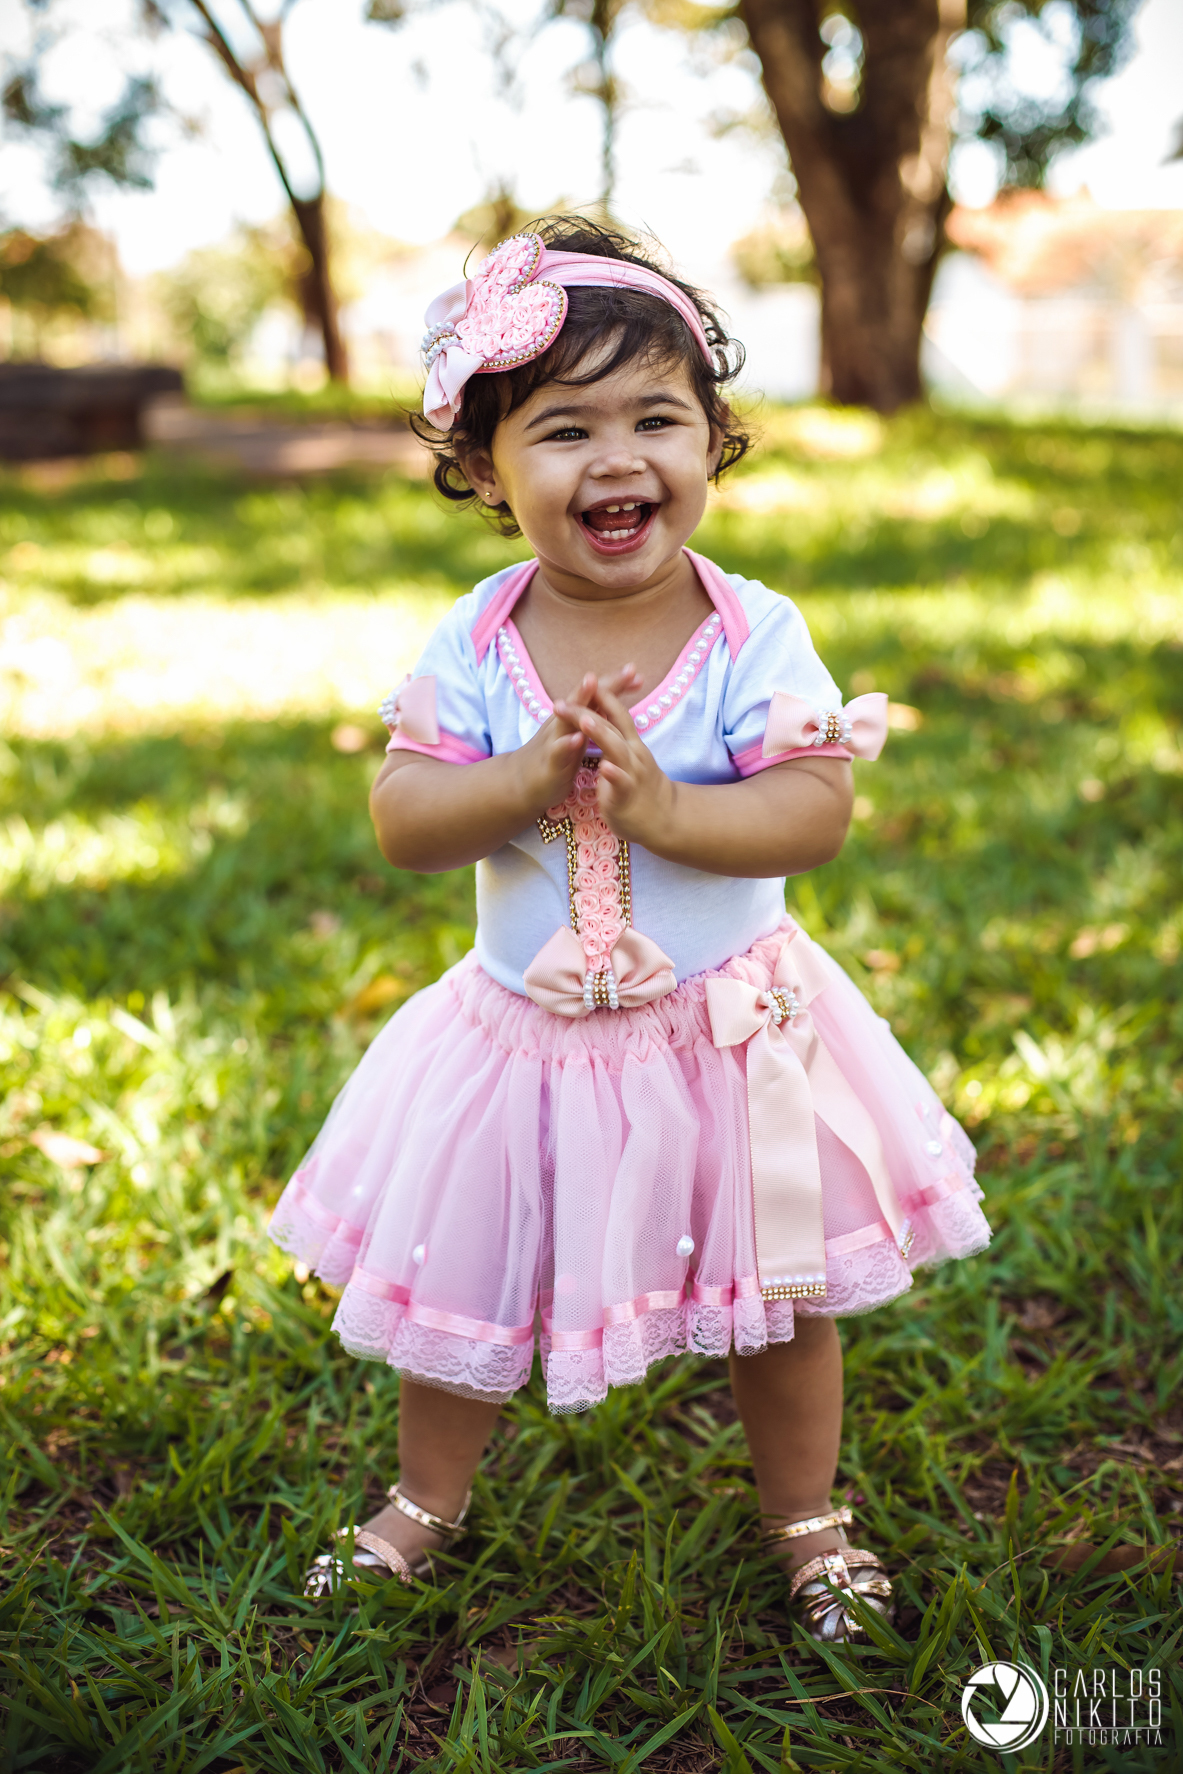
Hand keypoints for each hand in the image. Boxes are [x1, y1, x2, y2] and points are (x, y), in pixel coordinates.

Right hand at [519, 665, 642, 813]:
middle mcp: (563, 721)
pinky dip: (567, 743)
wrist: (521, 782)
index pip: (596, 695)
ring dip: (580, 699)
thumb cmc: (556, 755)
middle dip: (604, 682)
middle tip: (628, 670)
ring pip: (567, 716)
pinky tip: (577, 738)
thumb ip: (594, 716)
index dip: (616, 683)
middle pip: (584, 697)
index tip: (637, 673)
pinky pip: (557, 751)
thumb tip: (613, 699)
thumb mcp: (578, 732)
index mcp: (574, 716)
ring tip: (592, 683)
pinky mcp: (549, 762)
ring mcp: (554, 740)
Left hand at [553, 673, 674, 843]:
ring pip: (616, 748)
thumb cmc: (643, 787)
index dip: (601, 696)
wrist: (666, 820)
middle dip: (586, 711)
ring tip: (584, 721)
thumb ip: (620, 737)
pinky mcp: (627, 795)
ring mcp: (631, 773)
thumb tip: (608, 716)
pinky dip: (613, 774)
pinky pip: (621, 783)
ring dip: (600, 733)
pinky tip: (604, 767)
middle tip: (561, 701)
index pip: (617, 713)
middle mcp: (632, 753)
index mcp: (630, 743)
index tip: (584, 679)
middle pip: (610, 725)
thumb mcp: (631, 756)